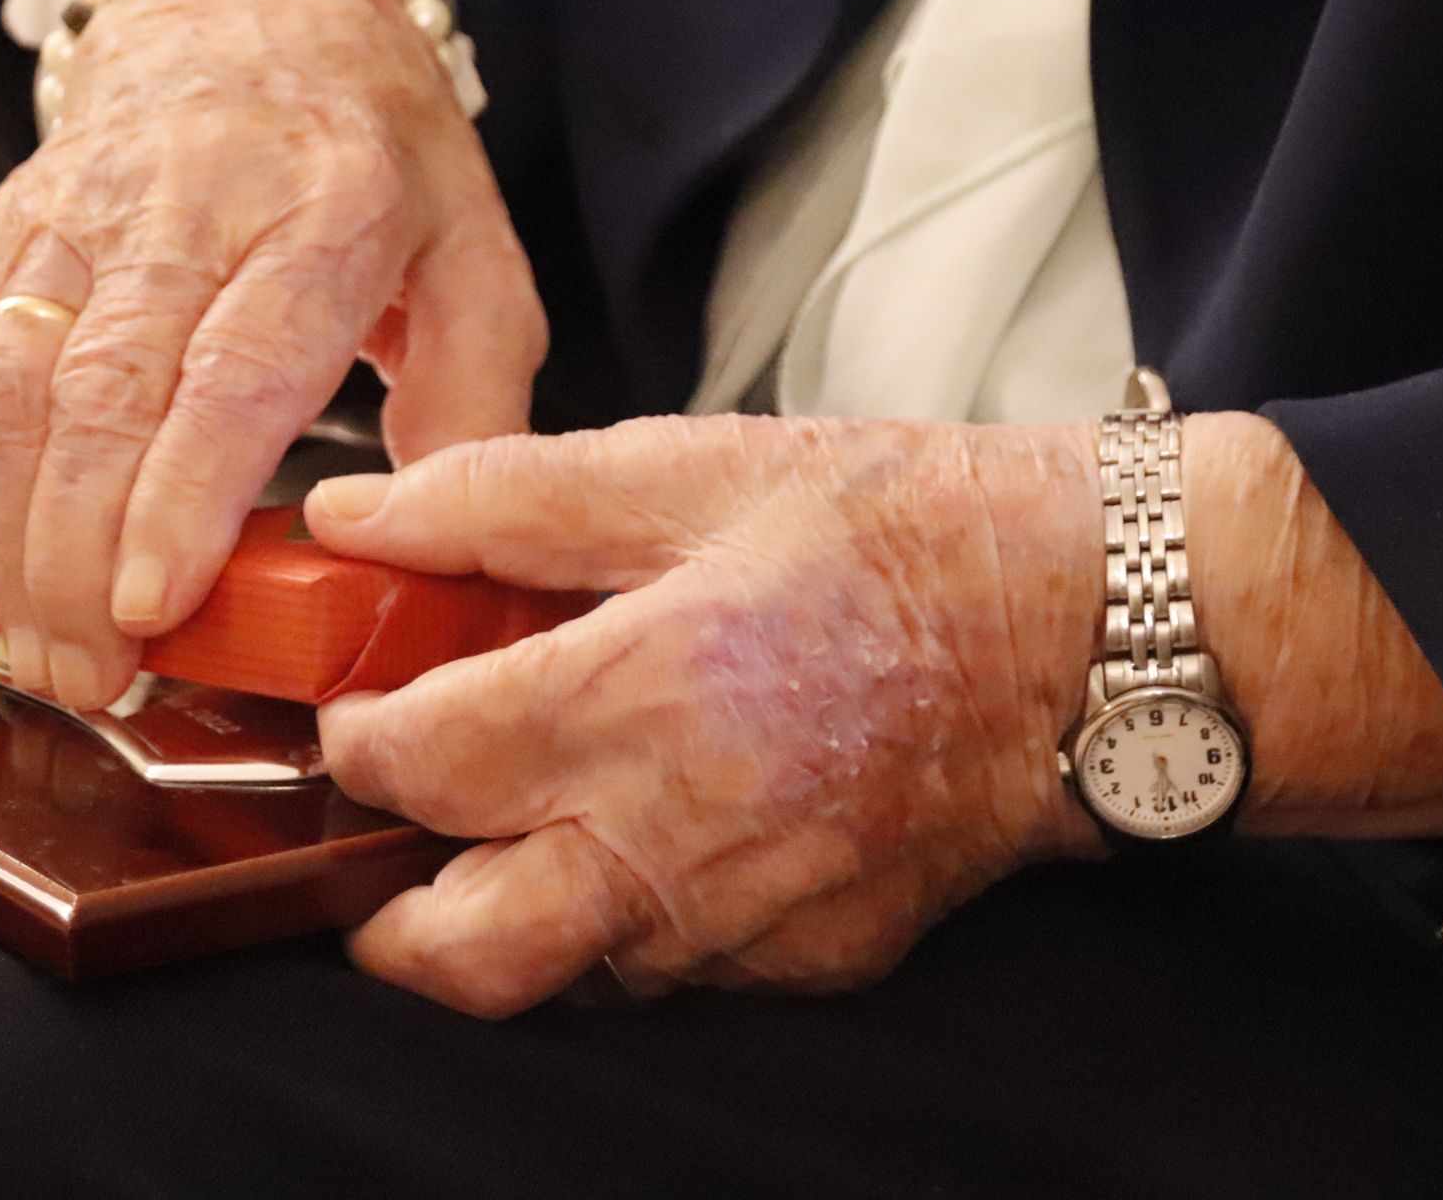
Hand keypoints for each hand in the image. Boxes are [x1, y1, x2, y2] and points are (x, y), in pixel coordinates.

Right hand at [0, 0, 546, 711]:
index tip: (151, 601)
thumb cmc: (375, 157)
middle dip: (81, 554)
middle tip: (97, 677)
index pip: (235, 365)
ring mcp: (84, 214)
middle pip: (106, 392)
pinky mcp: (12, 230)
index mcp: (326, 209)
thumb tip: (433, 542)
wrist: (255, 5)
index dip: (180, 492)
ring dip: (8, 540)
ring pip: (12, 385)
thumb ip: (473, 400)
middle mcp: (189, 203)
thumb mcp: (476, 256)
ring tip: (36, 657)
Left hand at [306, 412, 1442, 1017]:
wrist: (1089, 627)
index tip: (359, 708)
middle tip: (387, 832)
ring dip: (507, 911)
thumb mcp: (687, 469)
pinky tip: (644, 825)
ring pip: (560, 975)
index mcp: (644, 695)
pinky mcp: (810, 959)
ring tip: (521, 815)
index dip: (353, 737)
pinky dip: (621, 917)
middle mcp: (684, 837)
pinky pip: (666, 973)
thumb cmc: (903, 532)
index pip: (419, 764)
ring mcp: (751, 920)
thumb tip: (357, 516)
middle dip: (384, 911)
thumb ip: (499, 500)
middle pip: (457, 953)